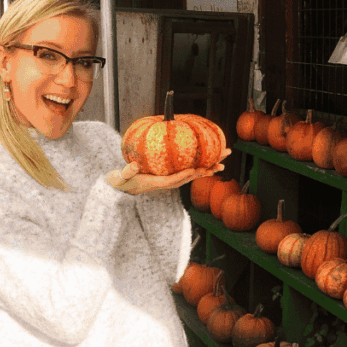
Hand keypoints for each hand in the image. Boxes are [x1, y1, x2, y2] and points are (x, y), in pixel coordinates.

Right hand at [106, 152, 230, 194]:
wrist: (126, 187)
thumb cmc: (124, 181)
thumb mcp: (122, 177)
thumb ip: (127, 172)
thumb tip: (132, 165)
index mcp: (160, 183)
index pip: (175, 180)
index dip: (186, 175)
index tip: (197, 169)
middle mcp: (171, 183)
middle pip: (192, 176)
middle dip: (207, 170)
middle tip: (223, 164)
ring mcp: (174, 180)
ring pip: (195, 173)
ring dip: (210, 167)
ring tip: (224, 161)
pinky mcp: (174, 176)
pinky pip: (191, 170)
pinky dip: (202, 164)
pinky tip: (212, 158)